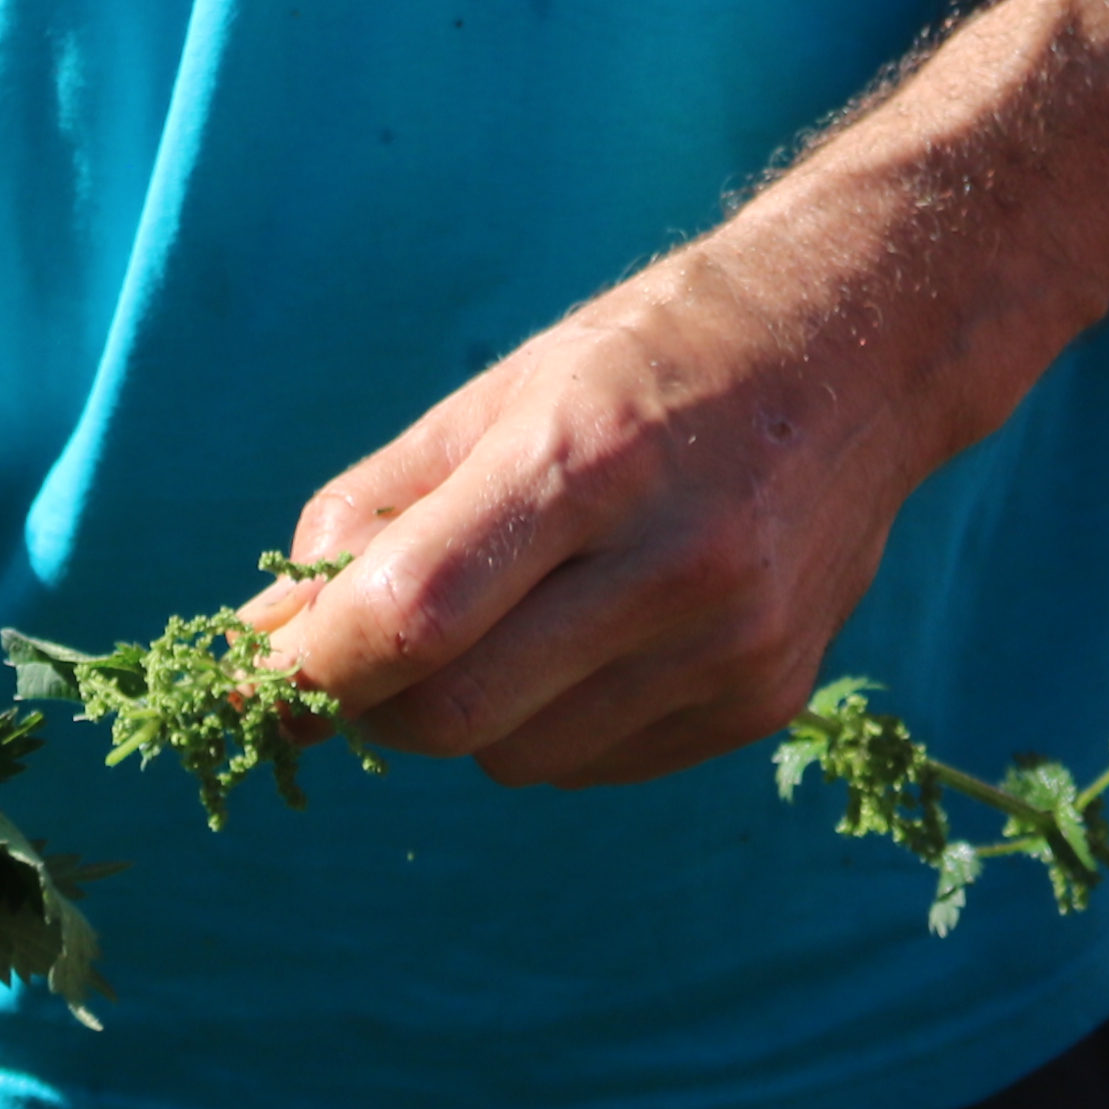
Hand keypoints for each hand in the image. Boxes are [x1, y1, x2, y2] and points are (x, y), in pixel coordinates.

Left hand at [267, 241, 914, 788]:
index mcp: (587, 458)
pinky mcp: (765, 698)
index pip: (410, 613)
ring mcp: (730, 644)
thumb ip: (379, 511)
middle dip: (374, 702)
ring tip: (499, 617)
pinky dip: (550, 723)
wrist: (864, 346)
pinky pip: (598, 762)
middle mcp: (671, 563)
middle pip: (452, 713)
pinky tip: (585, 636)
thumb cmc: (656, 352)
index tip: (244, 684)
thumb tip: (271, 635)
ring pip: (520, 757)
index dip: (307, 667)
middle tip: (358, 655)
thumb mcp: (502, 391)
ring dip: (465, 714)